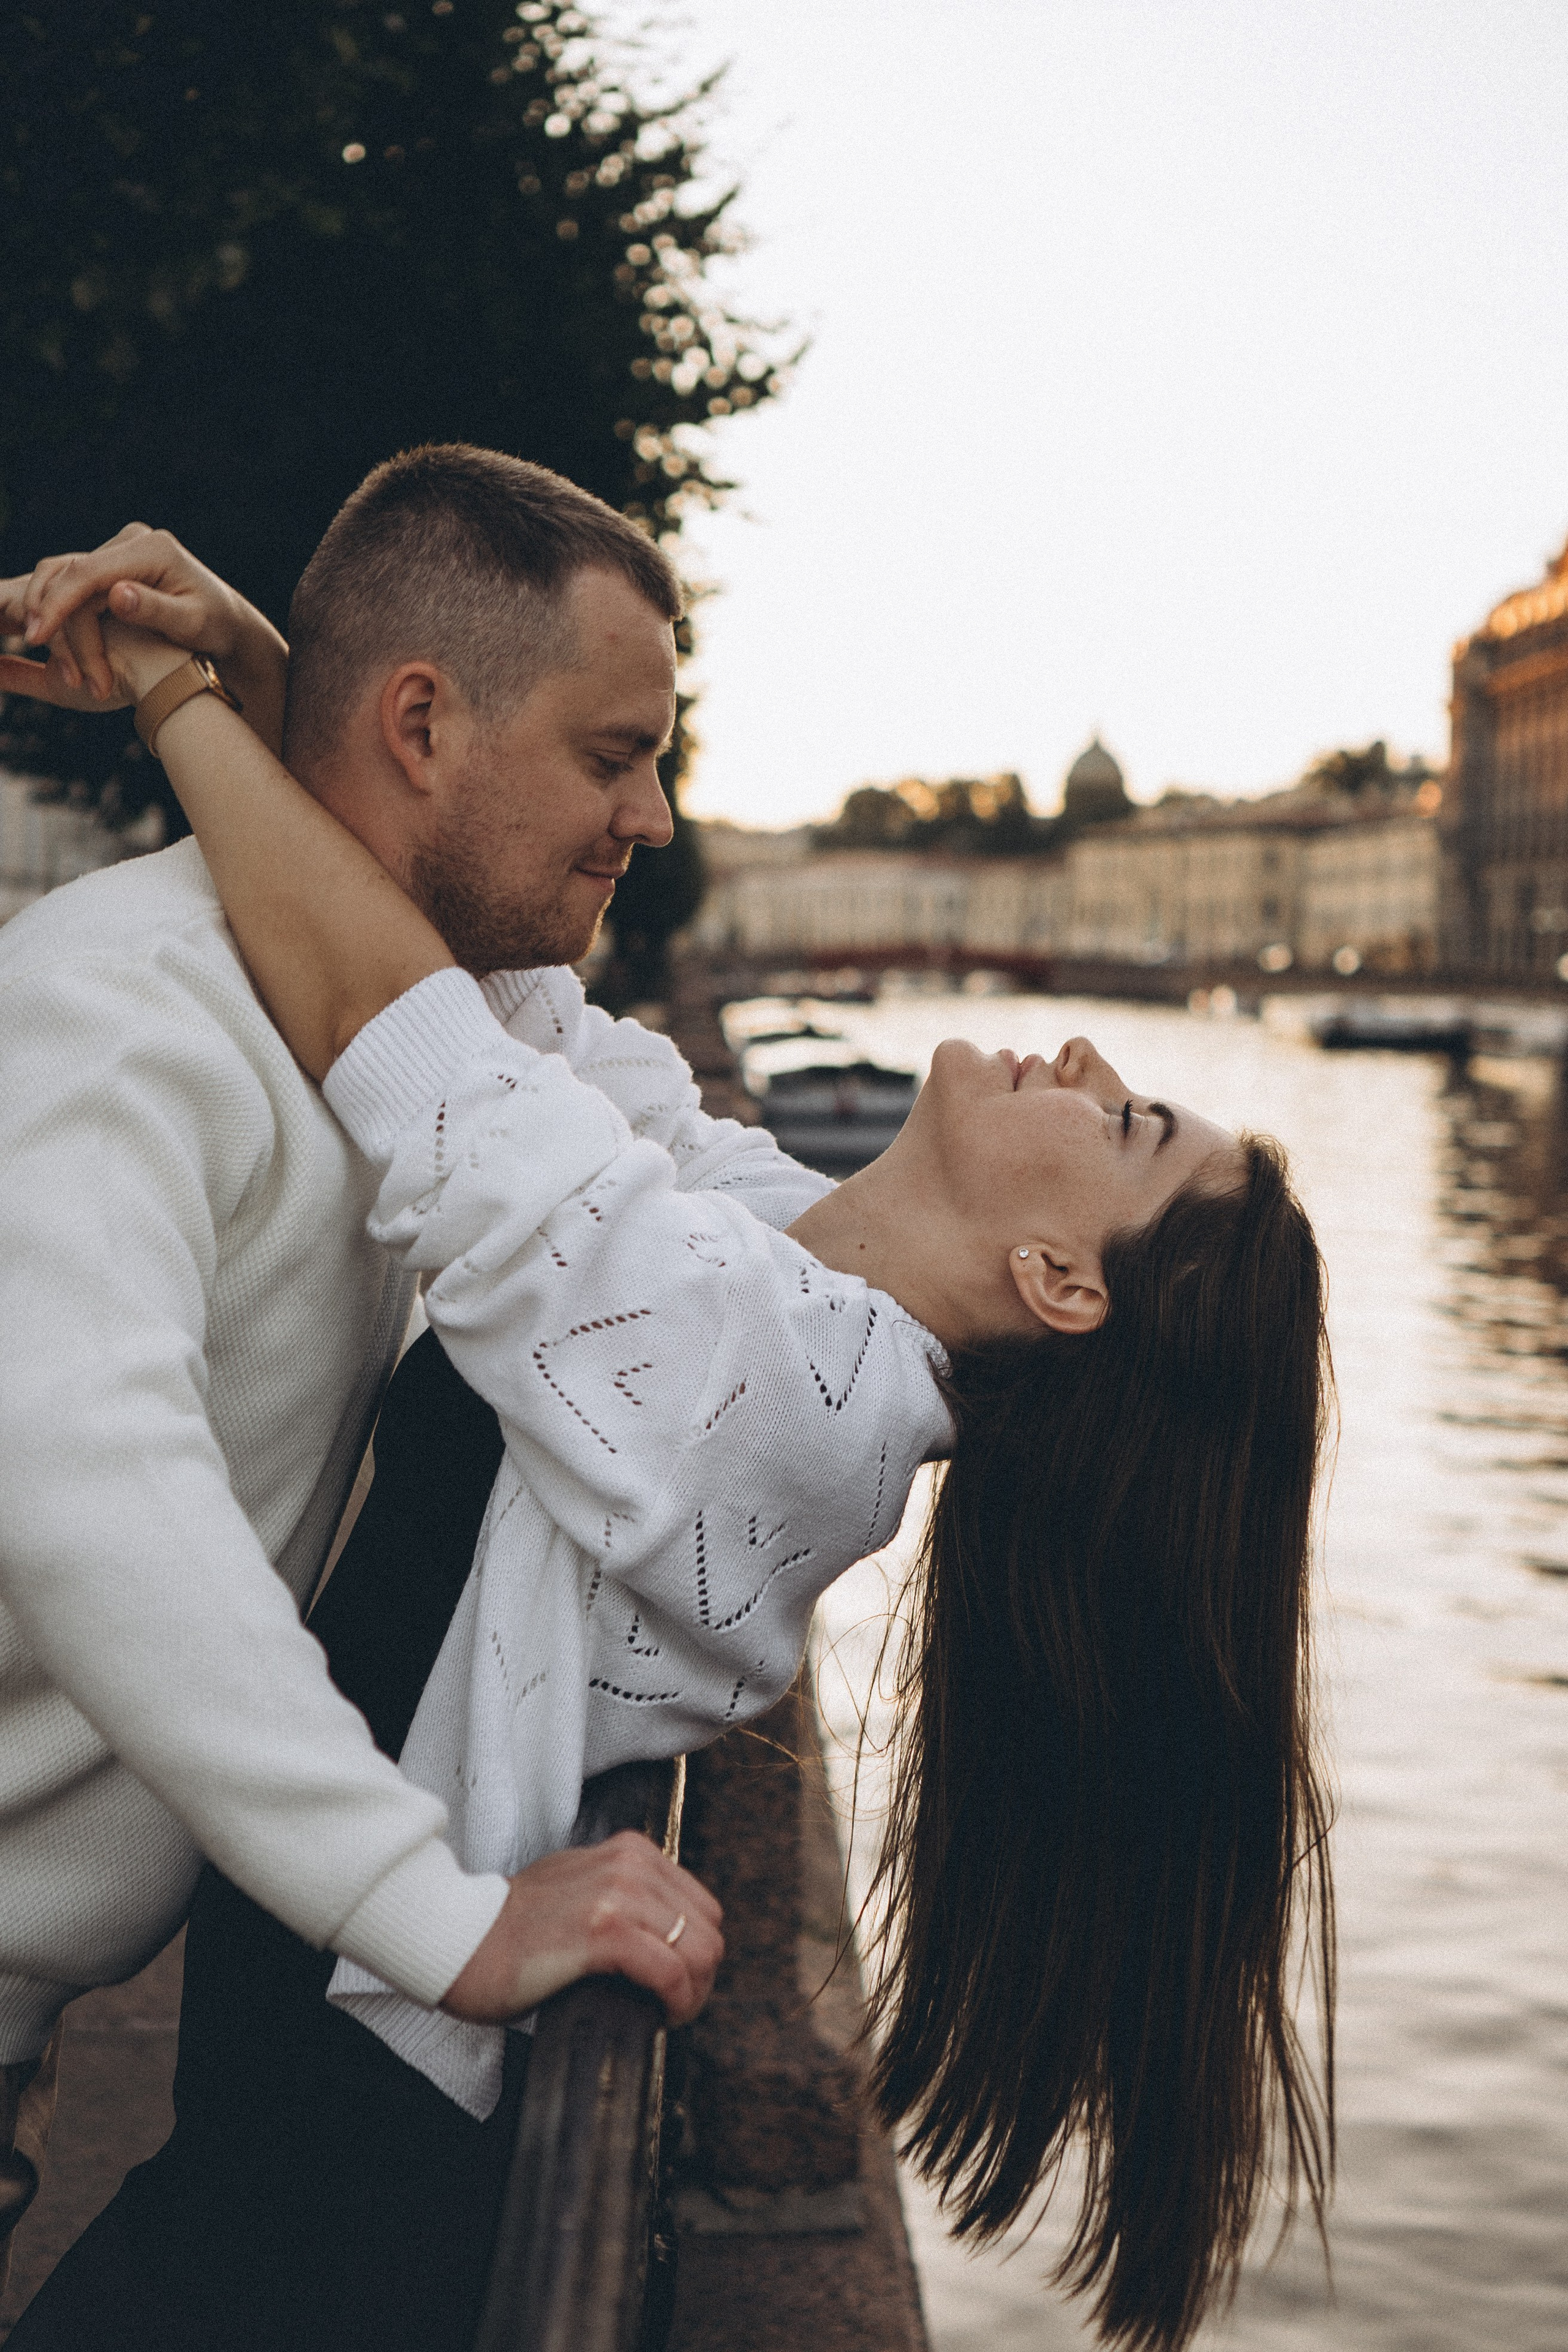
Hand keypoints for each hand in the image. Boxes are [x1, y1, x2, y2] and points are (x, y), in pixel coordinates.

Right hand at [0, 523, 261, 702]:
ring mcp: (122, 551)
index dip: (60, 603)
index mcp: (152, 550)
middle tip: (43, 653)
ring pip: (68, 577)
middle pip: (74, 573)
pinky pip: (78, 585)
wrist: (229, 623)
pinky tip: (59, 642)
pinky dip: (65, 613)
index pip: (91, 572)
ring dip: (55, 616)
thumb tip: (117, 596)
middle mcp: (133, 542)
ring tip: (52, 657)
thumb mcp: (192, 624)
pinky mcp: (115, 566)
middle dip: (54, 614)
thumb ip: (156, 610)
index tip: (40, 634)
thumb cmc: (217, 627)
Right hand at [440, 1830, 724, 2026]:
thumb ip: (625, 1899)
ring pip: (699, 1952)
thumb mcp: (580, 1891)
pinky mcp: (603, 1931)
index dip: (695, 1954)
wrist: (459, 1941)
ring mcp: (617, 1894)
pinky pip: (671, 1972)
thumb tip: (667, 1938)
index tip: (673, 1985)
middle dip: (699, 1979)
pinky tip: (657, 2016)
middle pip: (708, 1932)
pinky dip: (675, 2002)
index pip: (702, 1908)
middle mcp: (629, 1865)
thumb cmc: (513, 1930)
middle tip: (671, 2008)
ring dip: (691, 1995)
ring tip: (664, 2014)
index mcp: (629, 1852)